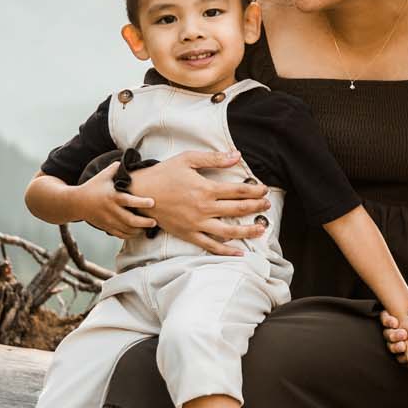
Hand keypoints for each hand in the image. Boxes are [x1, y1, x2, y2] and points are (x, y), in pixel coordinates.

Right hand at [70, 162, 156, 238]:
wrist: (76, 203)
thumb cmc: (92, 187)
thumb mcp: (103, 176)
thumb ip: (115, 169)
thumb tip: (127, 159)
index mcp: (112, 196)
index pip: (128, 201)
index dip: (141, 202)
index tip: (152, 202)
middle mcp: (110, 210)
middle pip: (129, 220)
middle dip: (144, 222)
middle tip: (154, 221)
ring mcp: (108, 220)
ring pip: (126, 230)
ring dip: (139, 230)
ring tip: (149, 227)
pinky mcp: (106, 227)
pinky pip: (120, 234)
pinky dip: (130, 235)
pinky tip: (138, 232)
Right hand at [133, 151, 269, 257]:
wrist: (140, 193)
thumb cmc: (164, 174)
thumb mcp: (188, 159)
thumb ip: (214, 158)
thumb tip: (236, 155)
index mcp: (206, 189)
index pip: (238, 190)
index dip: (255, 190)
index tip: (264, 190)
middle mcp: (204, 208)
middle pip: (238, 210)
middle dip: (256, 207)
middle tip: (267, 205)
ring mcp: (197, 224)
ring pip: (229, 231)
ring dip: (248, 231)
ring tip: (261, 229)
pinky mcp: (189, 234)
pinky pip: (210, 245)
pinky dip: (226, 251)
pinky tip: (239, 253)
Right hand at [381, 295, 407, 362]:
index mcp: (400, 316)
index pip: (386, 318)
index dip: (386, 320)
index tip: (395, 322)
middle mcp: (400, 330)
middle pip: (387, 334)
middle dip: (393, 335)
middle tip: (404, 334)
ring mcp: (406, 343)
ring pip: (393, 348)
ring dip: (396, 348)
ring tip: (404, 346)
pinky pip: (405, 358)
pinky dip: (407, 360)